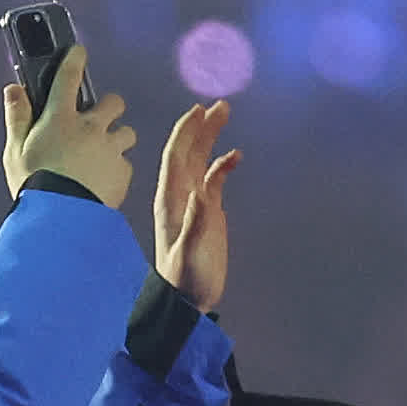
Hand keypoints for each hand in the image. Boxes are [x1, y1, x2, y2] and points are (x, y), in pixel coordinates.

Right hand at [0, 44, 138, 209]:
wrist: (60, 221)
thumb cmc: (32, 185)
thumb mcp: (15, 151)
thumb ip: (17, 117)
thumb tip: (13, 89)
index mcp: (60, 119)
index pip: (68, 77)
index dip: (74, 59)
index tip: (79, 51)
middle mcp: (90, 129)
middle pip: (114, 102)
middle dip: (108, 107)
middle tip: (96, 120)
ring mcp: (110, 150)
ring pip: (127, 133)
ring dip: (117, 139)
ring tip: (102, 154)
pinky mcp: (122, 174)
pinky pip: (125, 165)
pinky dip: (116, 170)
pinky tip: (102, 181)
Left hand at [152, 100, 239, 313]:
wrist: (188, 299)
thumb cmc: (187, 278)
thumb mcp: (190, 252)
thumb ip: (195, 223)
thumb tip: (200, 191)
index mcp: (170, 200)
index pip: (175, 158)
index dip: (186, 133)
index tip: (199, 111)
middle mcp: (179, 195)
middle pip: (188, 152)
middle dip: (201, 127)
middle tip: (220, 105)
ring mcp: (193, 201)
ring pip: (200, 161)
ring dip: (210, 138)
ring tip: (225, 114)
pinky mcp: (207, 211)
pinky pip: (213, 180)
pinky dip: (222, 165)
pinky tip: (236, 156)